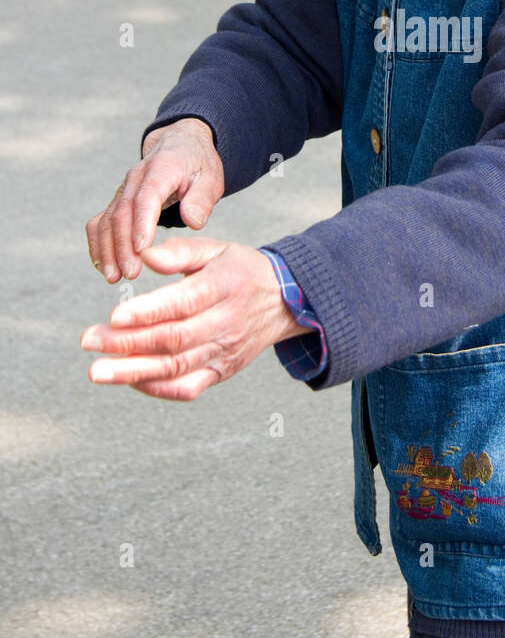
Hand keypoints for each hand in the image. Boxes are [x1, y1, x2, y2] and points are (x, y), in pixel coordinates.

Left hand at [80, 236, 302, 399]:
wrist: (283, 302)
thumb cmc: (239, 270)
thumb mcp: (215, 249)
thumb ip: (180, 251)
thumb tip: (144, 255)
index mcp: (224, 286)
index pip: (183, 303)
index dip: (148, 312)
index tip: (113, 316)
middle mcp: (225, 323)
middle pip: (173, 340)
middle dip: (126, 343)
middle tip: (88, 341)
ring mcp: (224, 352)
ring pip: (175, 368)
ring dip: (132, 372)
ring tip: (97, 371)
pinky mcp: (221, 372)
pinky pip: (186, 388)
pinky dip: (155, 388)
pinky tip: (127, 380)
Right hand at [86, 118, 224, 282]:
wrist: (180, 147)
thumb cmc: (197, 166)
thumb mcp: (210, 178)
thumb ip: (202, 200)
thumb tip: (193, 222)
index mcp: (161, 168)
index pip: (146, 197)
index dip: (142, 223)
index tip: (142, 250)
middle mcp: (136, 178)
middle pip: (122, 212)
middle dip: (122, 245)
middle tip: (130, 273)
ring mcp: (123, 190)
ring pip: (107, 220)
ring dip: (107, 250)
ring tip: (114, 277)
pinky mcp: (117, 202)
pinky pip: (100, 223)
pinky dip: (98, 244)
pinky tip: (104, 267)